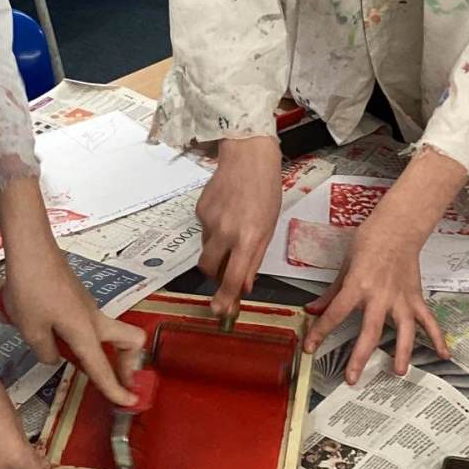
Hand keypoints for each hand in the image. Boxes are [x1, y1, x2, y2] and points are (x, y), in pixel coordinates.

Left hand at [0, 176, 143, 404]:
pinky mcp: (77, 297)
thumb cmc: (31, 289)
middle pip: (129, 341)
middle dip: (128, 363)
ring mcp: (87, 306)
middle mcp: (94, 319)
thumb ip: (45, 351)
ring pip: (105, 332)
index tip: (130, 402)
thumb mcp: (30, 329)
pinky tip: (39, 325)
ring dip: (94, 348)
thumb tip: (54, 355)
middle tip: (114, 378)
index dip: (116, 389)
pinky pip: (84, 321)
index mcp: (86, 332)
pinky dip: (73, 332)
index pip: (103, 368)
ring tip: (57, 350)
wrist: (30, 248)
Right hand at [195, 137, 280, 319]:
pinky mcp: (199, 210)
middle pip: (209, 268)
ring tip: (232, 230)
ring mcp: (209, 220)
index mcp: (248, 238)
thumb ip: (255, 258)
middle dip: (215, 275)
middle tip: (226, 269)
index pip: (233, 278)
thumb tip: (244, 285)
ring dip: (217, 250)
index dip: (225, 298)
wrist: (247, 156)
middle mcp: (225, 232)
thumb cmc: (266, 190)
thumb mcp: (269, 227)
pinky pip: (204, 230)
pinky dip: (213, 230)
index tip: (220, 311)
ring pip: (206, 249)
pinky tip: (226, 212)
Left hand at [302, 214, 448, 383]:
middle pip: (369, 332)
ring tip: (398, 372)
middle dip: (359, 358)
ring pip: (403, 331)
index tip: (310, 347)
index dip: (320, 332)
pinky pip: (428, 320)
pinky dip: (437, 337)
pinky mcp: (416, 297)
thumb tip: (313, 309)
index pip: (335, 314)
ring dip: (401, 353)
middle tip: (352, 378)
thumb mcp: (345, 266)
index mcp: (357, 286)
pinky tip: (443, 354)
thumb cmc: (370, 241)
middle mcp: (380, 296)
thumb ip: (331, 292)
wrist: (398, 227)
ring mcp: (401, 298)